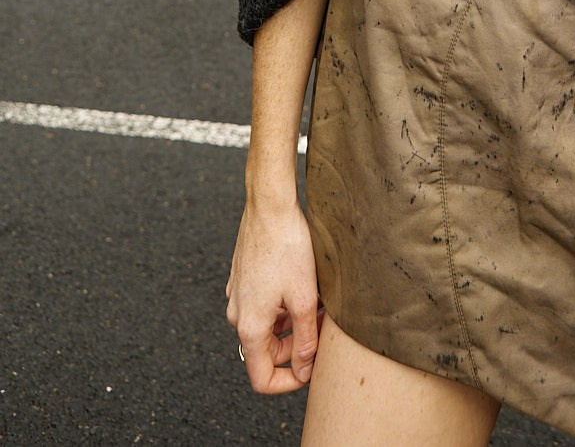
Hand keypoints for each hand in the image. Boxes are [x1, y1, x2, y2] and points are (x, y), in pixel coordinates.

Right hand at [226, 199, 321, 392]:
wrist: (269, 205)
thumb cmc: (287, 247)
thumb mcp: (304, 298)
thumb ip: (305, 340)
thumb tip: (305, 370)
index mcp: (249, 326)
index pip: (261, 378)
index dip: (289, 383)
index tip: (311, 372)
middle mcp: (237, 315)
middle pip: (267, 352)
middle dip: (297, 347)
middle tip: (324, 327)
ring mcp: (238, 296)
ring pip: (267, 328)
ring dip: (292, 324)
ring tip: (318, 303)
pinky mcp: (243, 279)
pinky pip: (263, 306)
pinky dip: (283, 306)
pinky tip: (304, 286)